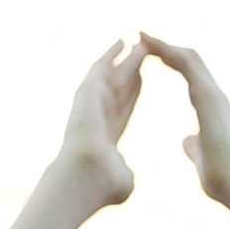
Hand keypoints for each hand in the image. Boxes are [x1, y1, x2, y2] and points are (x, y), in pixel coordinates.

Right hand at [55, 39, 153, 207]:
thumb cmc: (101, 186)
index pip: (122, 110)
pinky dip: (110, 55)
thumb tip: (126, 177)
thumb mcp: (121, 182)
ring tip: (138, 44)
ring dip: (124, 60)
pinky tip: (120, 42)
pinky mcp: (88, 93)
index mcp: (105, 137)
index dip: (131, 94)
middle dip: (129, 71)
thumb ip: (124, 175)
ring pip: (112, 76)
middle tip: (141, 54)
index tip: (141, 81)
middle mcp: (96, 117)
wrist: (87, 175)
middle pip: (117, 88)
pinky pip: (101, 68)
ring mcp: (91, 104)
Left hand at [147, 36, 229, 221]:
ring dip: (164, 45)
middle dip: (166, 48)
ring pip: (189, 57)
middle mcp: (215, 97)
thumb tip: (187, 141)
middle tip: (142, 37)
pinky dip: (168, 52)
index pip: (190, 76)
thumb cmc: (220, 179)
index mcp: (211, 109)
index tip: (150, 54)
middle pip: (190, 61)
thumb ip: (194, 146)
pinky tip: (150, 45)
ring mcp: (214, 95)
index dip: (171, 61)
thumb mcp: (200, 157)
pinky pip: (187, 65)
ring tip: (142, 35)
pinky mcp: (210, 97)